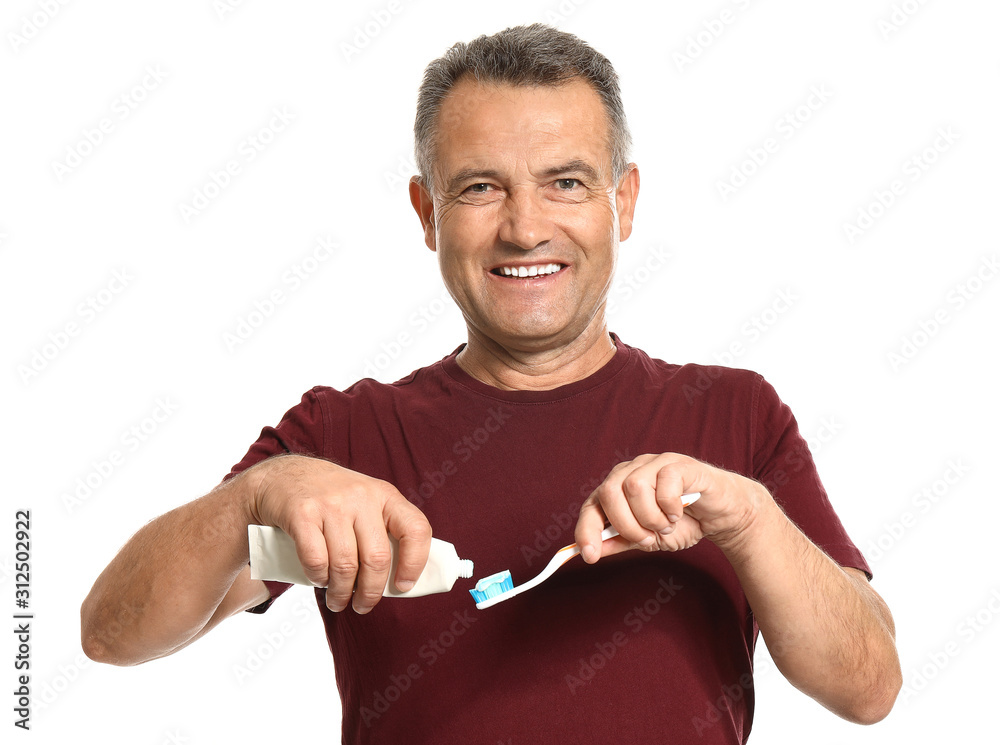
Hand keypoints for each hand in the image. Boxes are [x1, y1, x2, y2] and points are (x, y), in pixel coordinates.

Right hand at [245, 454, 431, 613]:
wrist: (283, 475)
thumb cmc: (331, 499)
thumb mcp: (364, 502)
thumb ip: (381, 531)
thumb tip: (395, 581)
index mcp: (385, 495)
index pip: (416, 529)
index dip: (414, 563)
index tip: (403, 586)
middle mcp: (361, 496)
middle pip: (377, 558)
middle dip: (370, 592)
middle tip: (362, 605)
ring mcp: (331, 503)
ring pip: (345, 565)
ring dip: (342, 592)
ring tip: (338, 600)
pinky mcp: (302, 513)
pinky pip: (316, 560)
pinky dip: (319, 579)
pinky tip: (319, 580)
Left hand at [574, 453, 763, 562]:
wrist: (720, 516)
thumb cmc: (683, 523)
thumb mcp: (647, 539)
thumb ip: (620, 541)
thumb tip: (593, 551)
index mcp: (618, 489)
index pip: (592, 506)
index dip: (587, 530)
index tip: (589, 556)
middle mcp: (631, 471)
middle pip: (609, 492)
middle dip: (627, 525)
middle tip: (648, 538)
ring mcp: (654, 463)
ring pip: (634, 487)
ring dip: (651, 517)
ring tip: (666, 525)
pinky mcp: (678, 464)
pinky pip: (663, 482)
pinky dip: (670, 506)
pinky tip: (679, 513)